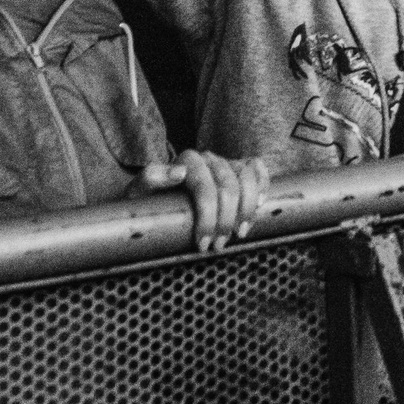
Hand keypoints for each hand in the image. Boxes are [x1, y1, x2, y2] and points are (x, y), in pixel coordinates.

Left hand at [140, 149, 268, 252]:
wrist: (155, 198)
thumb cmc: (148, 199)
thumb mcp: (140, 192)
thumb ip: (151, 178)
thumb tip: (179, 173)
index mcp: (187, 160)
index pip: (206, 189)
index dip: (208, 218)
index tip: (203, 244)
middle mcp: (208, 158)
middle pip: (229, 188)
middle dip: (226, 221)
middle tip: (219, 245)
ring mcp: (225, 161)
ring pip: (247, 178)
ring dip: (247, 209)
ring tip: (239, 233)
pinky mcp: (238, 167)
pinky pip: (257, 168)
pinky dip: (263, 184)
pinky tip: (259, 205)